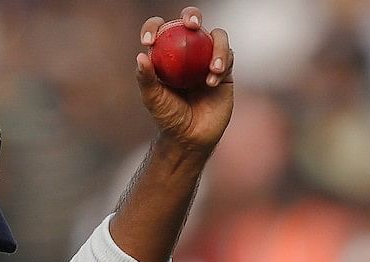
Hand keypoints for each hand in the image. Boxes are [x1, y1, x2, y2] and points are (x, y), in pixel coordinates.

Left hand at [135, 7, 234, 152]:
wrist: (192, 136)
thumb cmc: (169, 118)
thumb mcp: (153, 99)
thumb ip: (146, 78)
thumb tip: (141, 55)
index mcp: (167, 54)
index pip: (160, 31)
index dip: (154, 27)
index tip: (148, 40)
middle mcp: (189, 51)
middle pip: (192, 22)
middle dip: (192, 15)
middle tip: (191, 24)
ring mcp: (208, 58)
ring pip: (217, 36)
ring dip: (217, 46)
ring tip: (213, 68)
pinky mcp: (225, 70)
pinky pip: (228, 56)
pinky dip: (222, 63)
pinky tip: (212, 81)